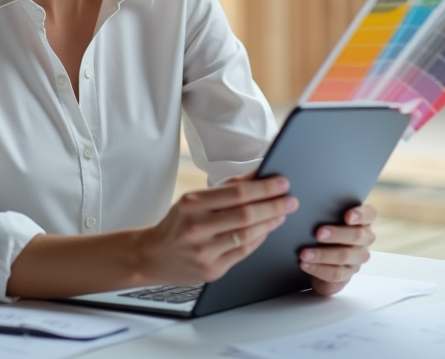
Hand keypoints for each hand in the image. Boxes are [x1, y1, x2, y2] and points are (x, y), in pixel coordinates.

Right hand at [137, 173, 297, 285]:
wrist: (153, 256)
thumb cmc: (177, 224)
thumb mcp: (193, 199)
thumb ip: (226, 187)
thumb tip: (257, 174)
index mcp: (192, 204)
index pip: (237, 193)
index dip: (264, 188)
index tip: (282, 183)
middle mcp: (197, 227)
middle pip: (246, 214)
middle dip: (274, 206)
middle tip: (290, 200)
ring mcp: (205, 251)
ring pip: (248, 235)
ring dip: (270, 223)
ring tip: (282, 214)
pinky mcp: (212, 269)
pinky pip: (244, 252)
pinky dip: (259, 239)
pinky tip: (267, 230)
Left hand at [300, 202, 376, 295]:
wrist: (319, 257)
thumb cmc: (324, 229)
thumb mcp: (325, 218)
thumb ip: (325, 211)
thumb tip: (307, 205)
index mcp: (363, 220)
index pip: (369, 214)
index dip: (360, 214)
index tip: (347, 216)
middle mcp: (364, 239)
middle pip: (357, 236)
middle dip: (336, 234)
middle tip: (318, 233)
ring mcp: (357, 259)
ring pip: (344, 256)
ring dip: (322, 255)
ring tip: (304, 253)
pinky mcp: (347, 275)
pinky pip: (335, 274)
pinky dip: (318, 269)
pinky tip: (305, 264)